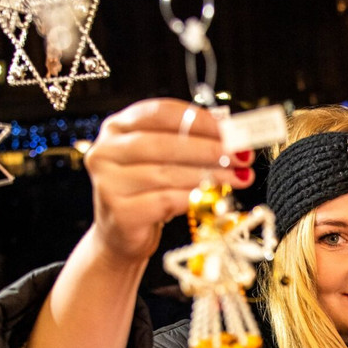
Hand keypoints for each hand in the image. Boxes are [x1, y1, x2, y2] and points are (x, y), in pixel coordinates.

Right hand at [85, 99, 255, 263]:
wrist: (121, 234)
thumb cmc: (146, 192)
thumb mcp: (163, 161)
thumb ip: (188, 144)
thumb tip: (232, 137)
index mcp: (118, 127)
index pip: (161, 113)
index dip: (200, 120)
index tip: (231, 130)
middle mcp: (107, 150)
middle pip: (165, 143)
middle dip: (210, 149)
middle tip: (240, 155)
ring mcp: (109, 182)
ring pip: (167, 173)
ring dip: (210, 175)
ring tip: (238, 177)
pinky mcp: (120, 212)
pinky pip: (165, 201)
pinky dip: (194, 197)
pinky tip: (214, 197)